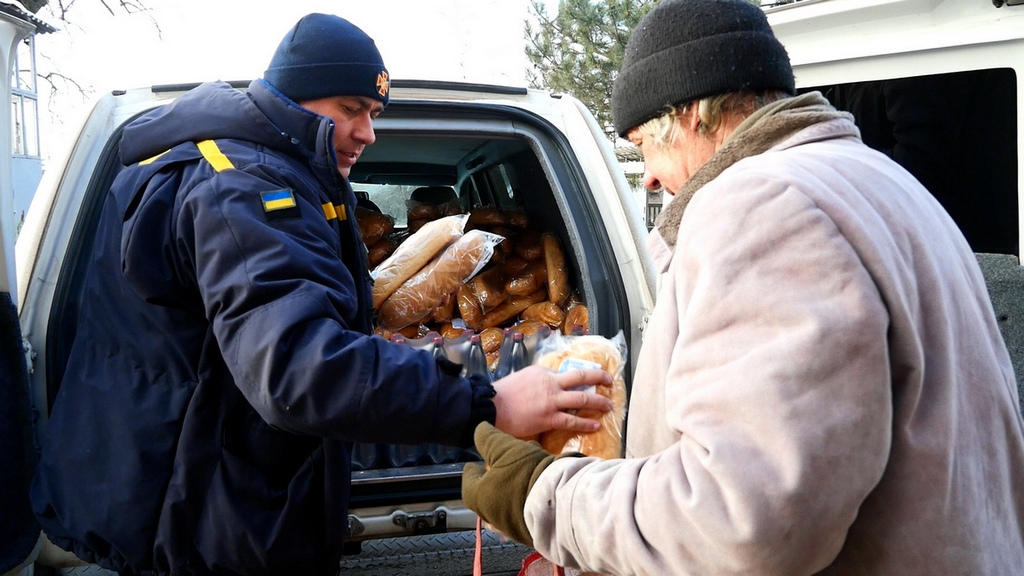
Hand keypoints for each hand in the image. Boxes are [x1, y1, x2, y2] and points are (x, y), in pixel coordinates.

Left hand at [462, 422, 580, 546]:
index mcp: (479, 498)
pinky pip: (525, 512)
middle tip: (503, 466)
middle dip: (495, 478)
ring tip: (525, 473)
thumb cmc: (526, 473)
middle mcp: (492, 517)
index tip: (475, 464)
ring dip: (512, 488)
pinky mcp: (531, 532)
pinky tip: (538, 488)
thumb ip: (488, 439)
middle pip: (488, 494)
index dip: (473, 469)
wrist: (560, 502)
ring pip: (507, 503)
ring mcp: (512, 527)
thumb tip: (479, 430)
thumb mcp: (504, 447)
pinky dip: (527, 499)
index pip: (469, 481)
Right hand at [490, 364, 612, 437]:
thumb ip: (538, 381)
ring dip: (599, 402)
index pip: (565, 373)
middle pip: (581, 377)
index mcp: (543, 372)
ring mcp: (552, 401)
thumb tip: (548, 387)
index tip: (586, 380)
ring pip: (582, 399)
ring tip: (609, 406)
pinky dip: (586, 423)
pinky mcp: (549, 418)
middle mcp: (551, 383)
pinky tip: (596, 425)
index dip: (578, 378)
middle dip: (599, 378)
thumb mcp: (522, 378)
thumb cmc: (502, 394)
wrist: (491, 407)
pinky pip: (573, 421)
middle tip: (610, 381)